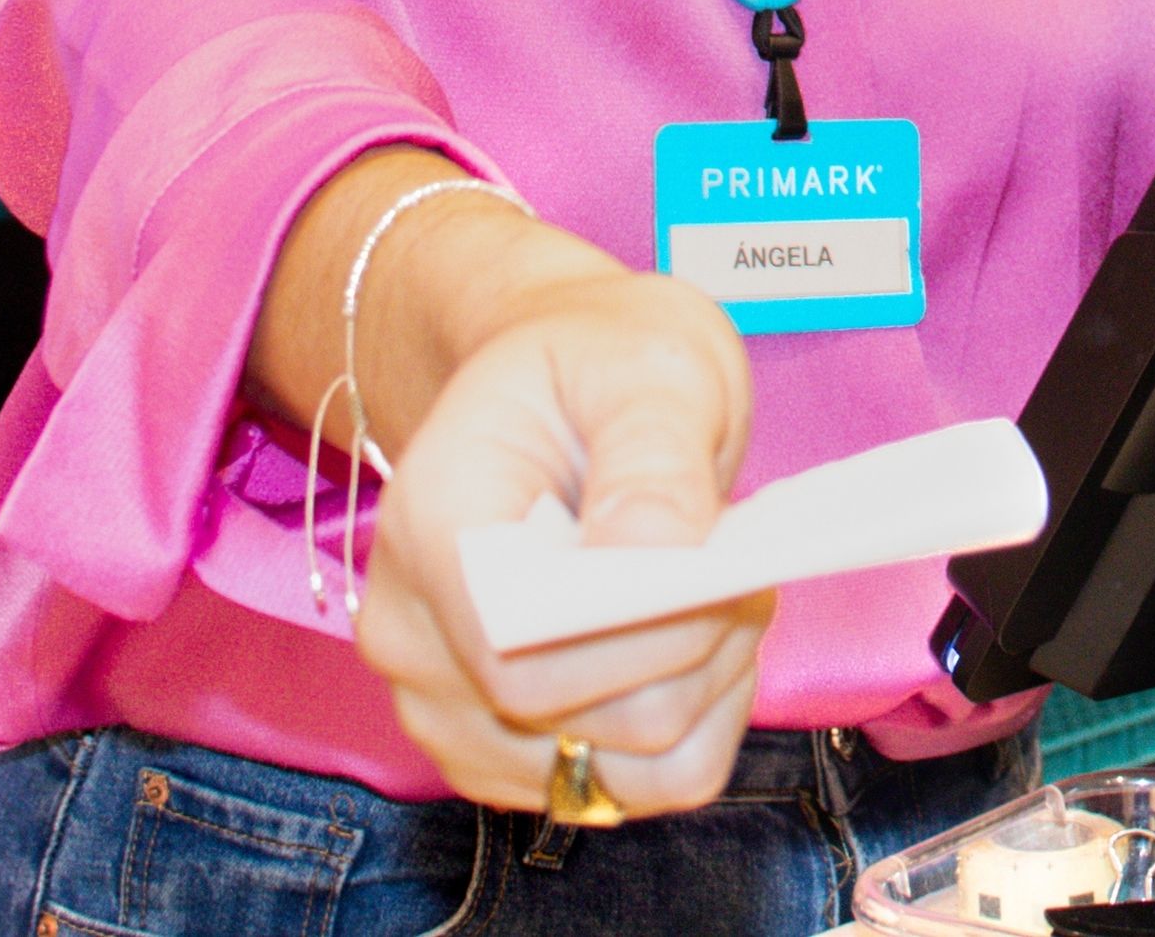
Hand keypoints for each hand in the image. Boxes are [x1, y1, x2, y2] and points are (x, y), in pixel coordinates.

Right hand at [349, 247, 770, 817]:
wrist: (559, 385)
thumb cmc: (600, 362)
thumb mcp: (651, 363)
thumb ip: (654, 453)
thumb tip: (655, 554)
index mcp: (430, 522)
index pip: (518, 643)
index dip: (641, 628)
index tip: (726, 559)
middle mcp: (410, 635)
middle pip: (575, 717)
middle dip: (694, 646)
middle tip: (743, 560)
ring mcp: (448, 708)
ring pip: (614, 774)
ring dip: (702, 692)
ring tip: (719, 591)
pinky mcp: (503, 756)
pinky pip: (628, 791)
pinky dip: (693, 729)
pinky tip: (699, 644)